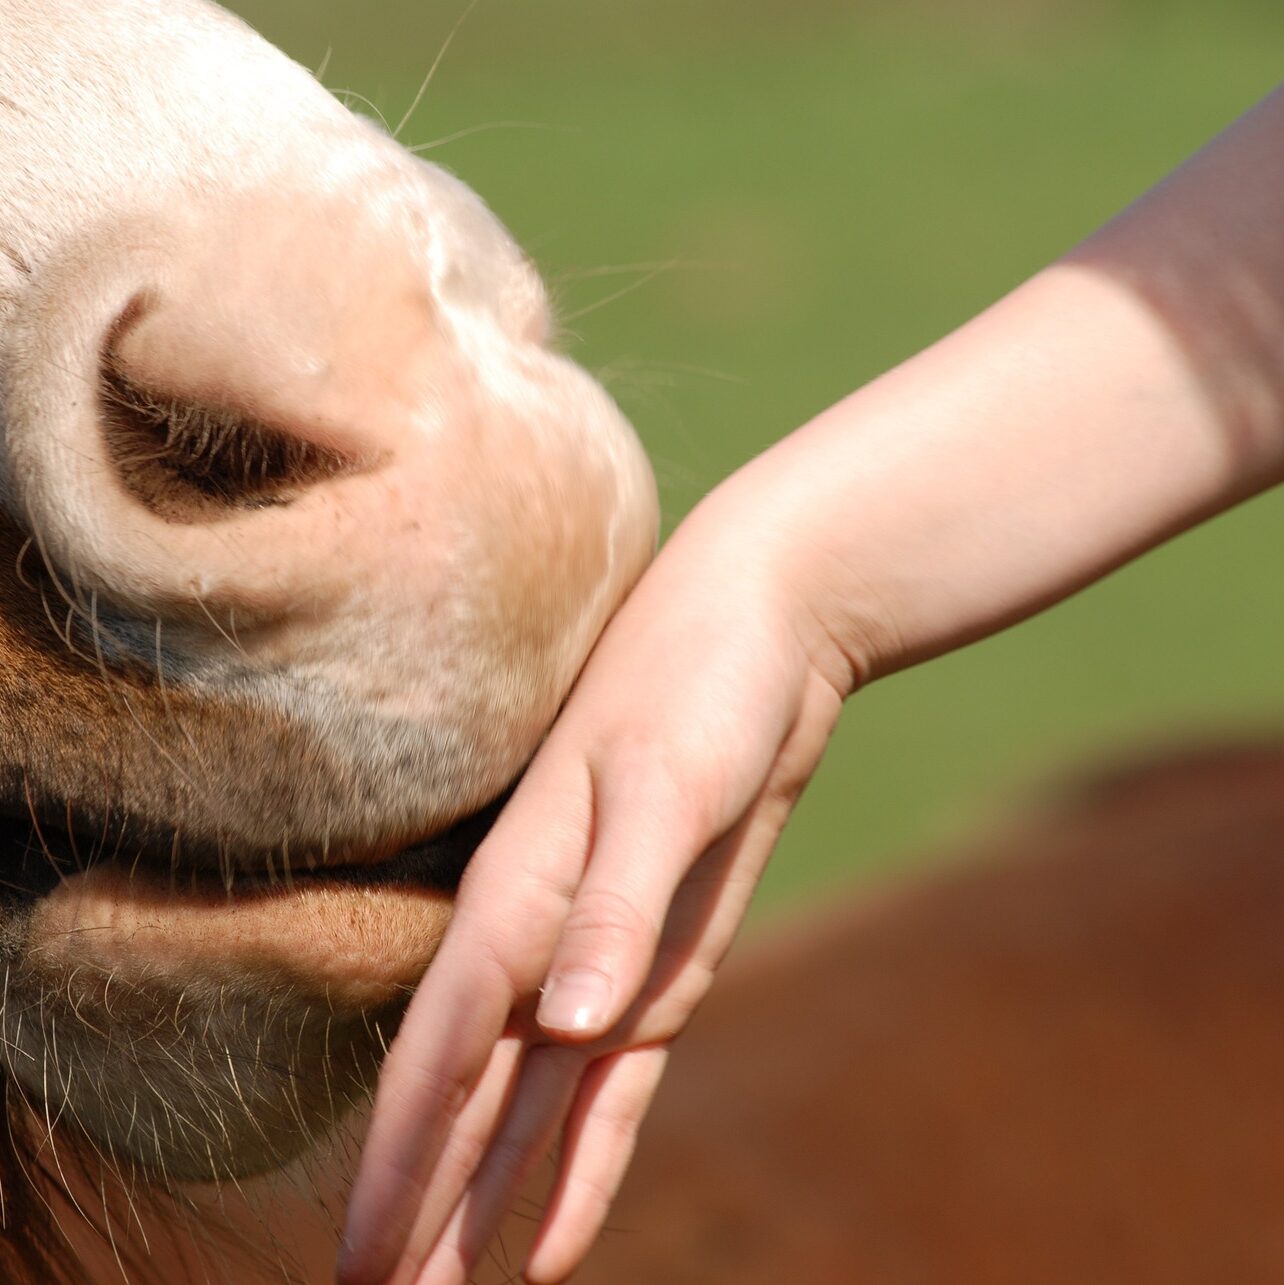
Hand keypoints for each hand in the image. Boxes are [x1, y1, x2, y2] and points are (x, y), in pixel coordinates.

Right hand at [338, 474, 851, 1284]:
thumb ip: (616, 903)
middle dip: (419, 1206)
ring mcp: (601, 965)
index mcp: (518, 899)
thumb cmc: (701, 687)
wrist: (760, 635)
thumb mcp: (667, 785)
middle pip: (464, 1101)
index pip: (440, 1057)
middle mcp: (542, 944)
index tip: (357, 1267)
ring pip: (524, 1113)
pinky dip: (581, 1165)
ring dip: (482, 1204)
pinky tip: (556, 1240)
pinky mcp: (661, 971)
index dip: (397, 1165)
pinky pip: (610, 1092)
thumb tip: (563, 1023)